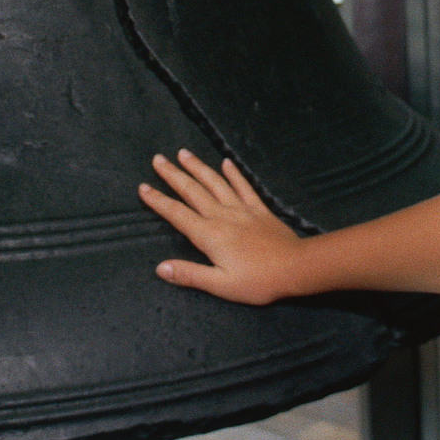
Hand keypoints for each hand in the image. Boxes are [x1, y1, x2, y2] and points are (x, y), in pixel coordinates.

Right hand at [140, 149, 303, 305]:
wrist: (296, 267)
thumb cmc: (258, 281)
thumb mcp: (220, 285)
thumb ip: (190, 274)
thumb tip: (160, 268)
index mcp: (209, 235)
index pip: (177, 214)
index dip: (158, 201)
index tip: (143, 188)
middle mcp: (223, 216)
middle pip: (193, 191)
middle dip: (173, 175)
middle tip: (158, 159)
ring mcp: (242, 210)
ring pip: (215, 183)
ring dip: (198, 167)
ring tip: (183, 154)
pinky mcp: (260, 209)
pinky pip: (244, 186)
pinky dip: (233, 173)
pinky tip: (226, 162)